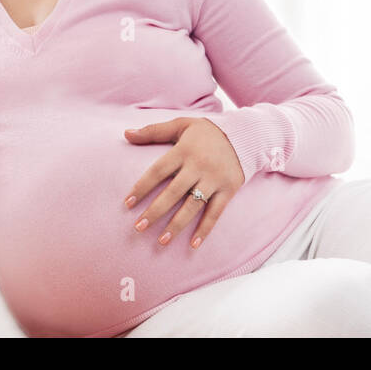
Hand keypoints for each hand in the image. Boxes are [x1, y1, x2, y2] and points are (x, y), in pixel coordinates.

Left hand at [122, 117, 245, 249]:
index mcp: (184, 150)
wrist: (244, 135)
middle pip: (173, 192)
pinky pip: (215, 212)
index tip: (127, 204)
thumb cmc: (206, 132)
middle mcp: (199, 165)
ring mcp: (214, 179)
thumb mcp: (181, 124)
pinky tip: (193, 245)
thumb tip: (126, 134)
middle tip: (138, 228)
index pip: (158, 171)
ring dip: (176, 225)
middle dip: (155, 211)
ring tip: (161, 241)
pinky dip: (205, 229)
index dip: (142, 187)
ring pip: (193, 205)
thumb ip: (153, 131)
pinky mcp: (228, 189)